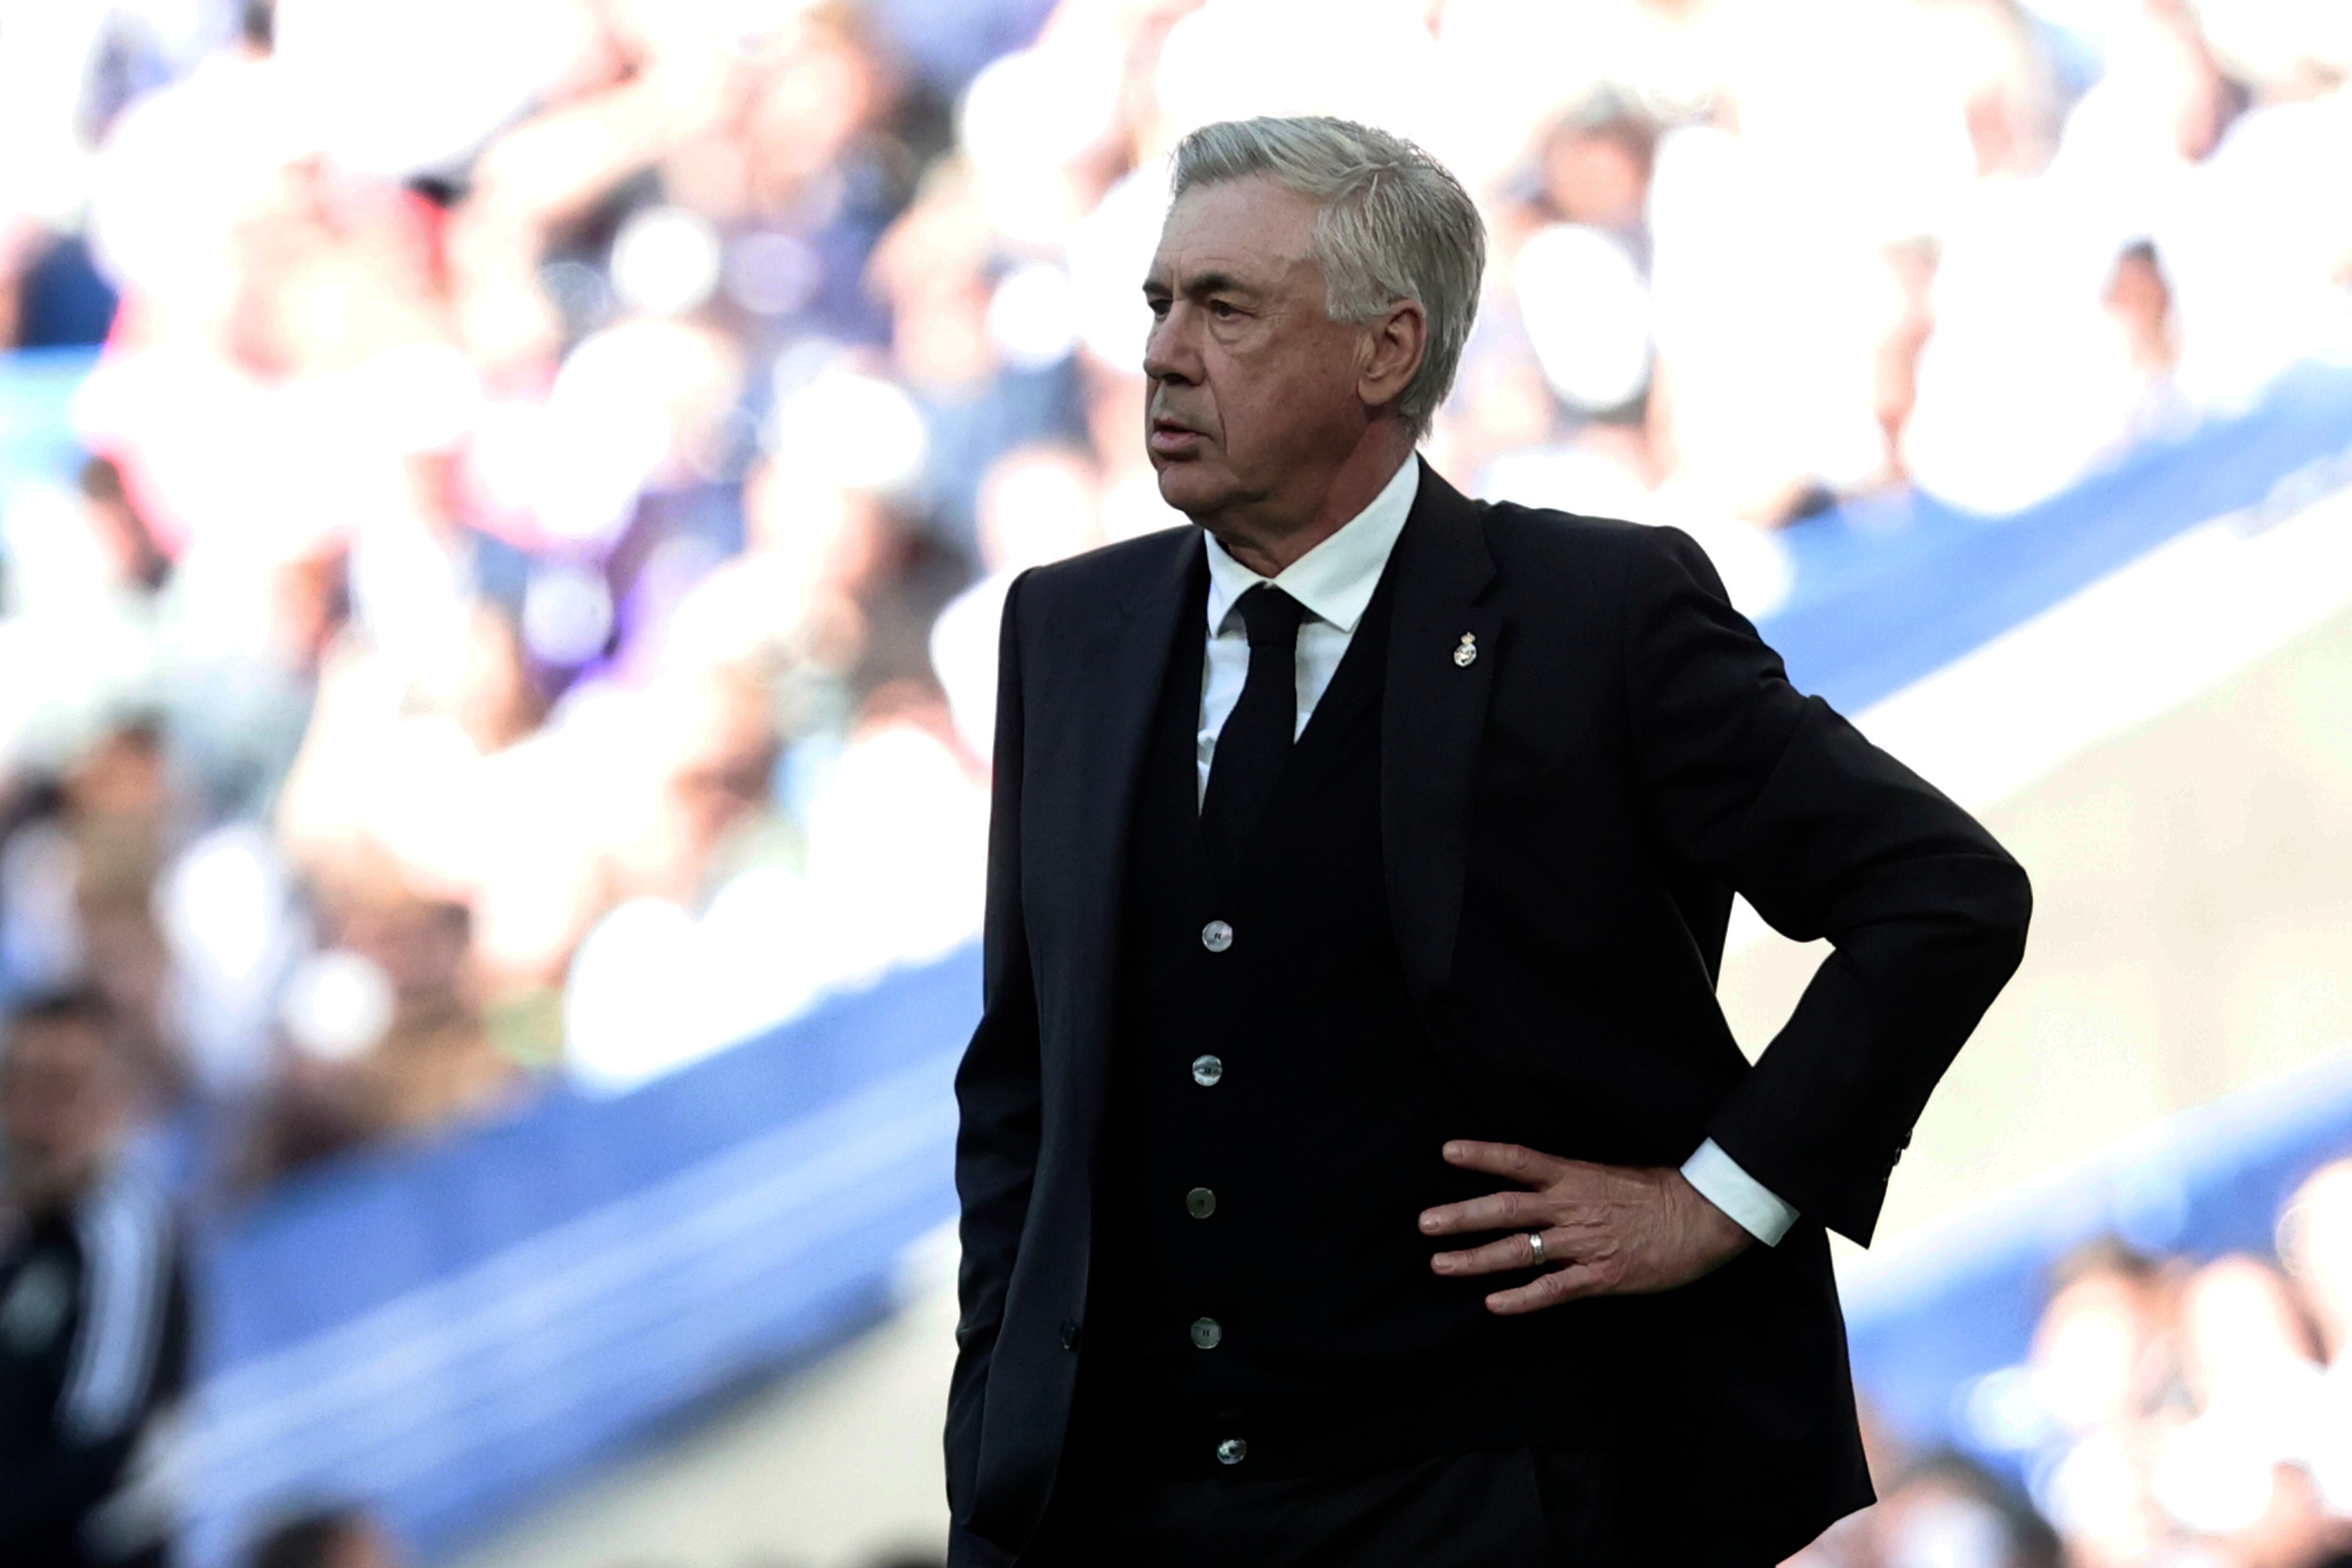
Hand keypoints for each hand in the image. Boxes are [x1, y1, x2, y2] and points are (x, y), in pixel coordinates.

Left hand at [1419, 1140, 1753, 1314]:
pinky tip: (1493, 1305)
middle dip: (1462, 1217)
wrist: (1706, 1218)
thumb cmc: (1661, 1192)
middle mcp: (1572, 1208)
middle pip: (1506, 1209)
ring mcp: (1585, 1244)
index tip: (1446, 1152)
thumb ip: (1573, 1181)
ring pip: (1520, 1252)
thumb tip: (1539, 1181)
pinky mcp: (1602, 1278)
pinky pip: (1554, 1289)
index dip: (1483, 1155)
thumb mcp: (1611, 1174)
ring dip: (1477, 1259)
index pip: (1520, 1161)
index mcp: (1575, 1177)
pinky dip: (1522, 1298)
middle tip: (1424, 1224)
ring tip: (1440, 1264)